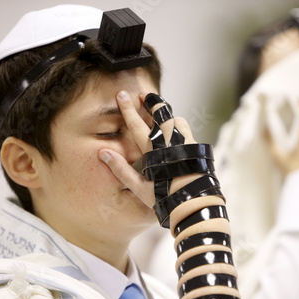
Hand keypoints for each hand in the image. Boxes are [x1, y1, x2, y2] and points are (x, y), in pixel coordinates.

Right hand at [99, 91, 195, 206]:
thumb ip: (121, 169)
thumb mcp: (139, 187)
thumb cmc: (164, 198)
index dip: (128, 109)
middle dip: (151, 102)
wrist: (194, 203)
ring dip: (167, 115)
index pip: (136, 124)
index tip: (121, 94)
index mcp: (152, 150)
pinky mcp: (196, 148)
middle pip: (160, 114)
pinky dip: (178, 127)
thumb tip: (103, 152)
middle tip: (144, 95)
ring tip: (162, 114)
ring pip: (176, 120)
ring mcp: (185, 143)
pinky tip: (176, 133)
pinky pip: (186, 131)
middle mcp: (169, 142)